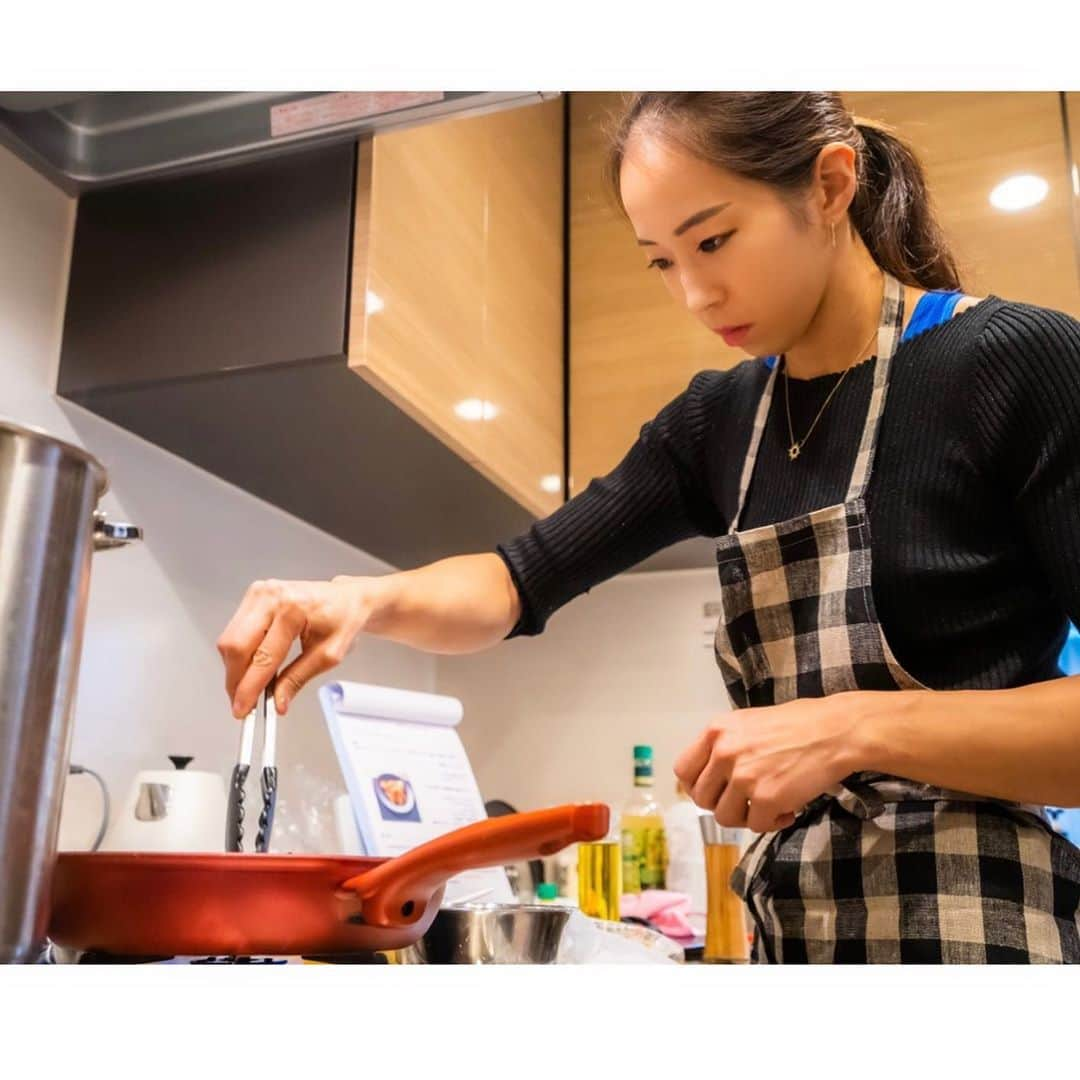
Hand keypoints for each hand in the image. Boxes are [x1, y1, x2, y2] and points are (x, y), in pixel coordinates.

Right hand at [217, 576, 377, 718]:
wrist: (348, 598)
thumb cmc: (343, 619)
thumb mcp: (328, 655)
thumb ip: (298, 679)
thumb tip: (277, 702)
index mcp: (293, 610)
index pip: (262, 657)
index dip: (248, 688)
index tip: (243, 708)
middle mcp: (271, 597)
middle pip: (235, 646)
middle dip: (235, 680)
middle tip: (242, 703)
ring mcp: (260, 593)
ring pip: (230, 640)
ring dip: (235, 668)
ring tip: (251, 686)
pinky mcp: (254, 596)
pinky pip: (235, 631)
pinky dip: (240, 654)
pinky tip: (254, 666)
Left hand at [673, 694, 867, 832]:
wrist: (835, 731)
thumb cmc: (798, 725)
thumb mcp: (748, 724)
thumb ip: (725, 746)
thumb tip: (713, 778)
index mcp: (716, 732)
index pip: (683, 771)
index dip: (697, 786)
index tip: (714, 791)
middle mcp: (724, 753)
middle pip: (702, 799)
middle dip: (723, 805)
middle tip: (746, 802)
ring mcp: (743, 777)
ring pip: (724, 817)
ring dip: (746, 817)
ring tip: (768, 806)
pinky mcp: (766, 798)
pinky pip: (755, 826)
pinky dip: (772, 823)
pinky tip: (788, 809)